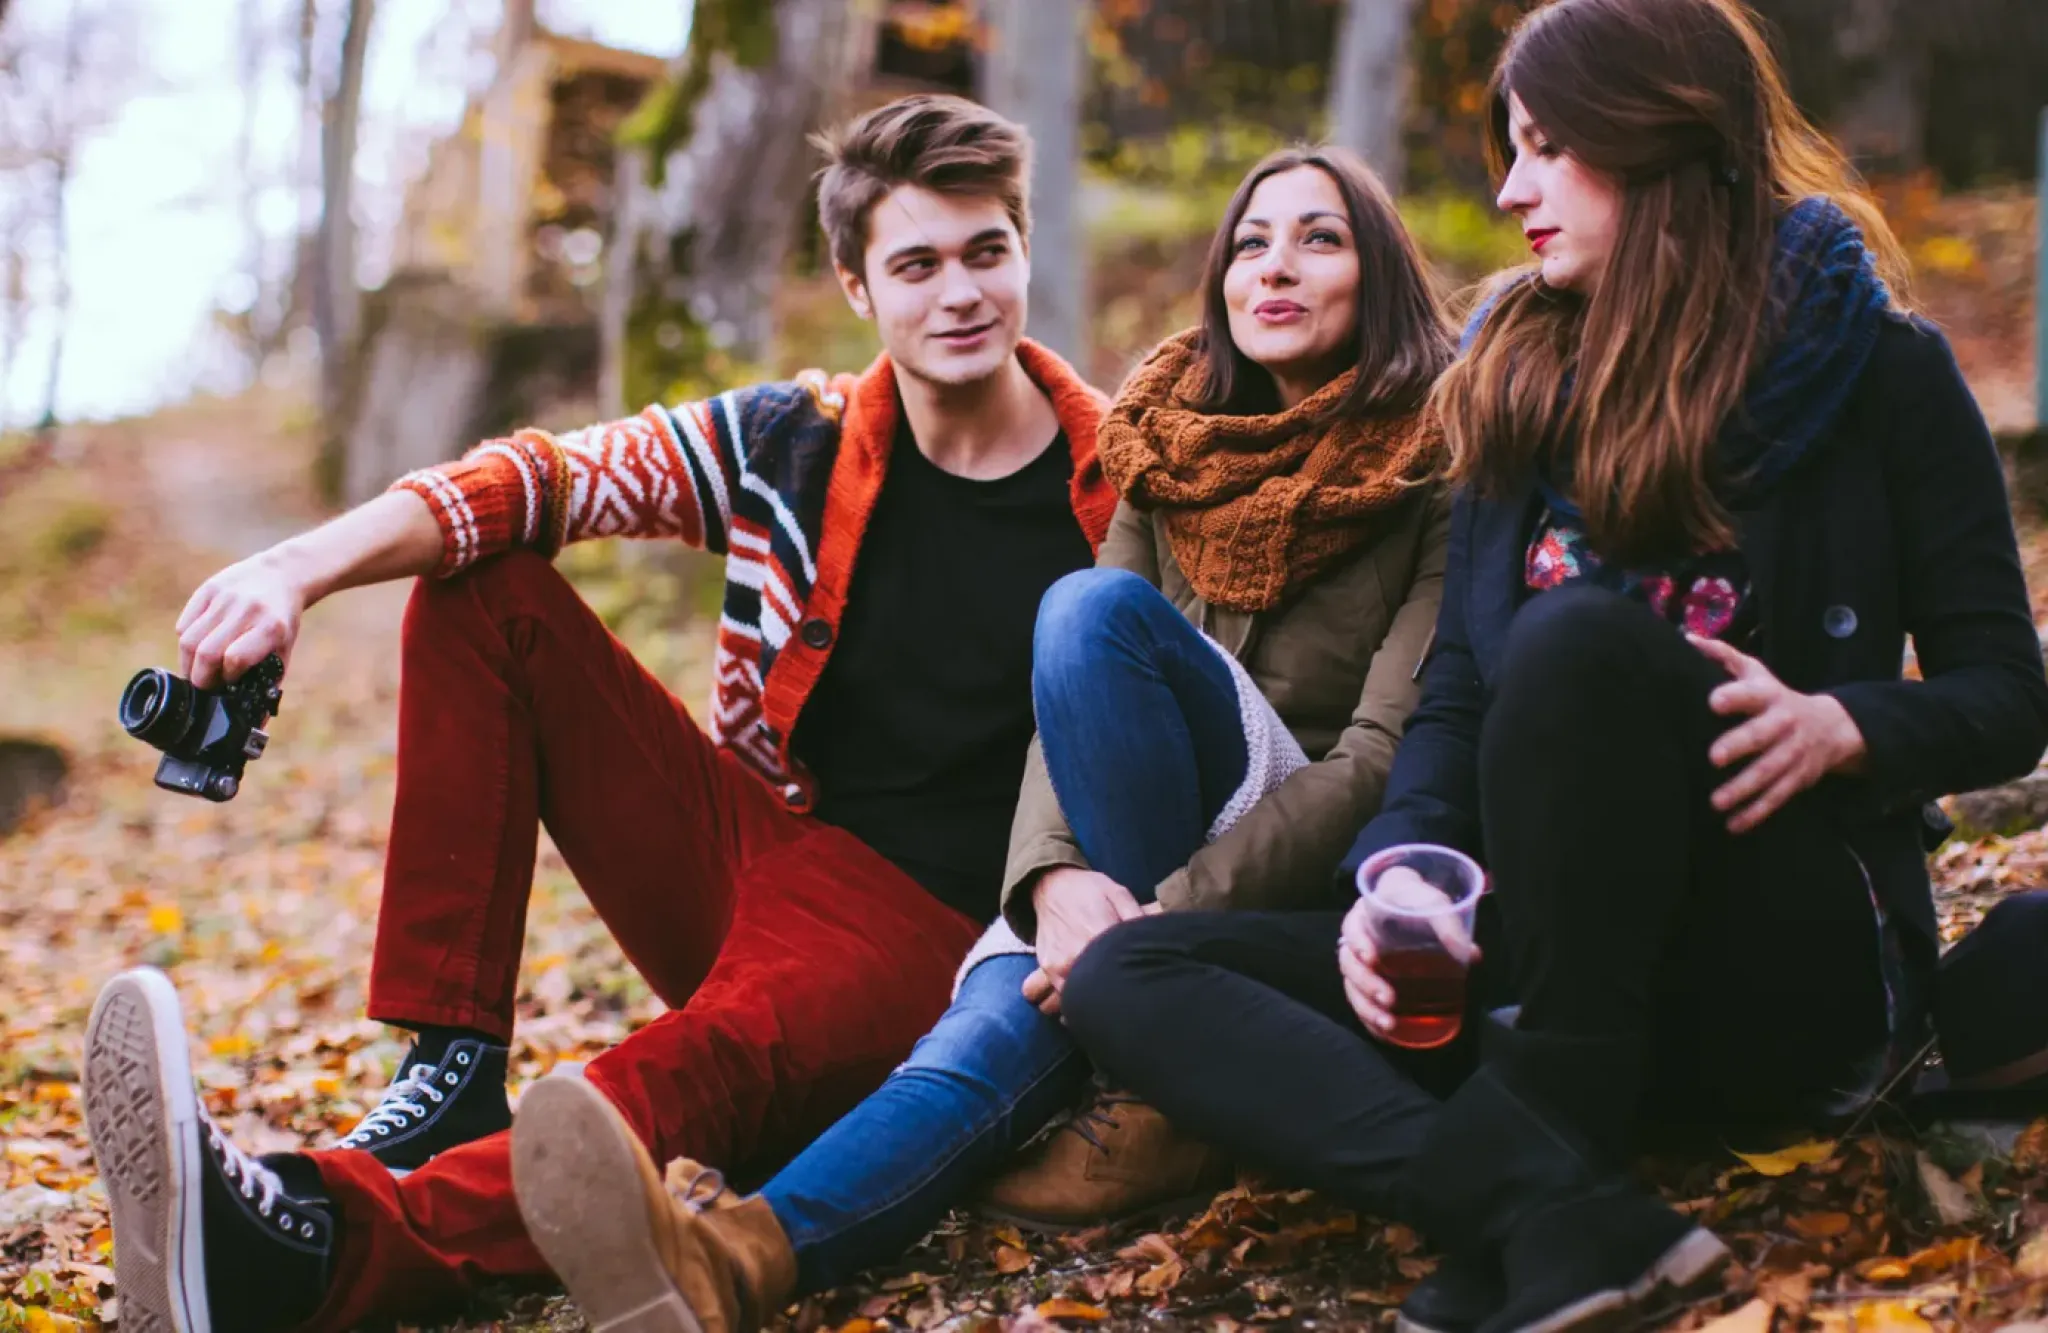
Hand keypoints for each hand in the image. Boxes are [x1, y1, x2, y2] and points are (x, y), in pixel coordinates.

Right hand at [177, 550, 307, 688]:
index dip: (225, 679)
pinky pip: (184, 623)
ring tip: (197, 671)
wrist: (281, 575)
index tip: (226, 687)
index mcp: (270, 627)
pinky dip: (185, 641)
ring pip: (188, 639)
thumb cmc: (281, 623)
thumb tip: (253, 726)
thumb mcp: (283, 651)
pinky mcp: (208, 589)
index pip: (234, 659)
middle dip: (199, 678)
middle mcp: (246, 610)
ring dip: (187, 663)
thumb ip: (269, 685)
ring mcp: (225, 597)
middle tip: (203, 687)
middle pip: (205, 652)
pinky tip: (197, 649)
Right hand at [1026, 867, 1144, 1013]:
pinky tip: (1087, 992)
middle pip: (1098, 995)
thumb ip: (1136, 918)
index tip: (1141, 989)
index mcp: (1095, 937)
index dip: (1132, 985)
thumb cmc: (1088, 889)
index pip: (1118, 976)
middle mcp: (1074, 957)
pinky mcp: (1047, 968)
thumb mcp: (1118, 894)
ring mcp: (1057, 966)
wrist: (1051, 883)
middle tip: (1127, 995)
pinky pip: (1060, 994)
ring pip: (1076, 1001)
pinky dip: (1073, 998)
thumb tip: (1156, 940)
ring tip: (1106, 996)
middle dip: (1113, 999)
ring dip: (1091, 1003)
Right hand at [1340, 867, 1479, 1036]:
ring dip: (1367, 1008)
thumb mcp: (1434, 904)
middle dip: (1366, 985)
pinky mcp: (1367, 982)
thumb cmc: (1419, 902)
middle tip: (1388, 1000)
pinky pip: (1360, 1003)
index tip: (1373, 959)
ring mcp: (1359, 963)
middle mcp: (1357, 940)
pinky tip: (1385, 1034)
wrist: (1410, 905)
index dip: (1358, 944)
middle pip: (1349, 964)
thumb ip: (1449, 924)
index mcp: (1366, 914)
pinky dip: (1369, 1019)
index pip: (1353, 928)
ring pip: (1351, 987)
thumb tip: (1472, 955)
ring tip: (1388, 1024)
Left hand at [1692, 635, 1866, 833]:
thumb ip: (1723, 656)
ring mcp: (1792, 754)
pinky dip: (1756, 813)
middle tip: (1714, 757)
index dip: (1735, 696)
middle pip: (1762, 735)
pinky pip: (1777, 798)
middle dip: (1740, 745)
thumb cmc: (1775, 697)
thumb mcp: (1756, 672)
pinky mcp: (1797, 778)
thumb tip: (1688, 639)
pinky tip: (1733, 825)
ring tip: (1716, 802)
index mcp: (1769, 696)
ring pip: (1769, 772)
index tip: (1713, 701)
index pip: (1752, 694)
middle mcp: (1782, 724)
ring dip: (1744, 788)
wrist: (1830, 726)